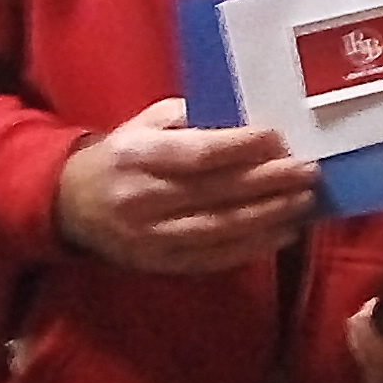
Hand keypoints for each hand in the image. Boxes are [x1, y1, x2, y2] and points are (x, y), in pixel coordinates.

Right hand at [54, 98, 317, 273]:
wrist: (74, 203)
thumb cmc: (127, 153)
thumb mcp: (150, 122)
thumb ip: (196, 119)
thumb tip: (254, 122)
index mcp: (137, 155)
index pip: (196, 153)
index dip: (241, 147)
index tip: (279, 138)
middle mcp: (141, 198)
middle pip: (215, 192)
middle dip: (268, 182)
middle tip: (308, 171)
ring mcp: (149, 236)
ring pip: (218, 229)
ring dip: (268, 216)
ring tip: (304, 201)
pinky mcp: (159, 263)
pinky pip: (212, 259)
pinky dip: (252, 247)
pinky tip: (283, 232)